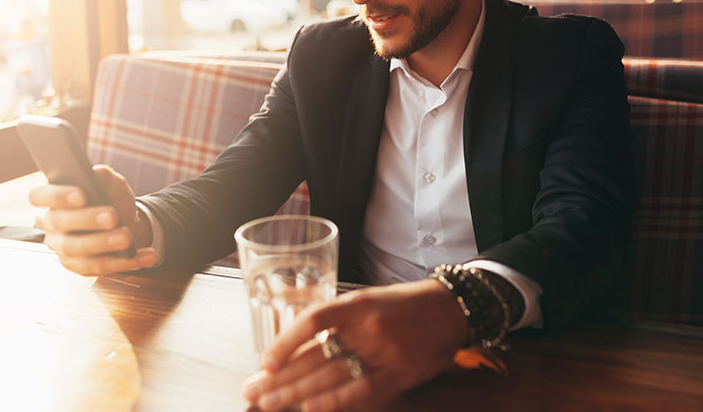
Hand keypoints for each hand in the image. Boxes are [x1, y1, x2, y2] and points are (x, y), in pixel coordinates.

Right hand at [29, 164, 157, 274]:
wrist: (126, 222)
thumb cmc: (111, 198)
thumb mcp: (112, 183)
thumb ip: (104, 175)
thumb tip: (98, 174)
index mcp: (51, 198)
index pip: (39, 195)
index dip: (57, 195)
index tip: (82, 194)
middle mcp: (50, 224)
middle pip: (59, 223)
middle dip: (87, 219)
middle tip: (113, 216)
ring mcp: (62, 248)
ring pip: (76, 249)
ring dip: (103, 243)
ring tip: (127, 237)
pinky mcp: (78, 266)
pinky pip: (98, 267)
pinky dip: (125, 262)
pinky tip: (146, 255)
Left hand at [242, 279, 468, 411]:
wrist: (450, 308)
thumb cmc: (404, 305)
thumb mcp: (368, 301)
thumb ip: (338, 322)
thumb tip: (299, 349)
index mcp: (357, 303)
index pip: (313, 320)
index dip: (286, 342)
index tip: (264, 362)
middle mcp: (368, 327)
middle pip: (316, 355)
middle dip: (280, 376)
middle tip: (252, 391)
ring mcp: (384, 352)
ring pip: (332, 376)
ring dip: (297, 392)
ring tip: (269, 403)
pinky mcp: (400, 374)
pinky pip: (362, 390)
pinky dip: (335, 401)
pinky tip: (311, 408)